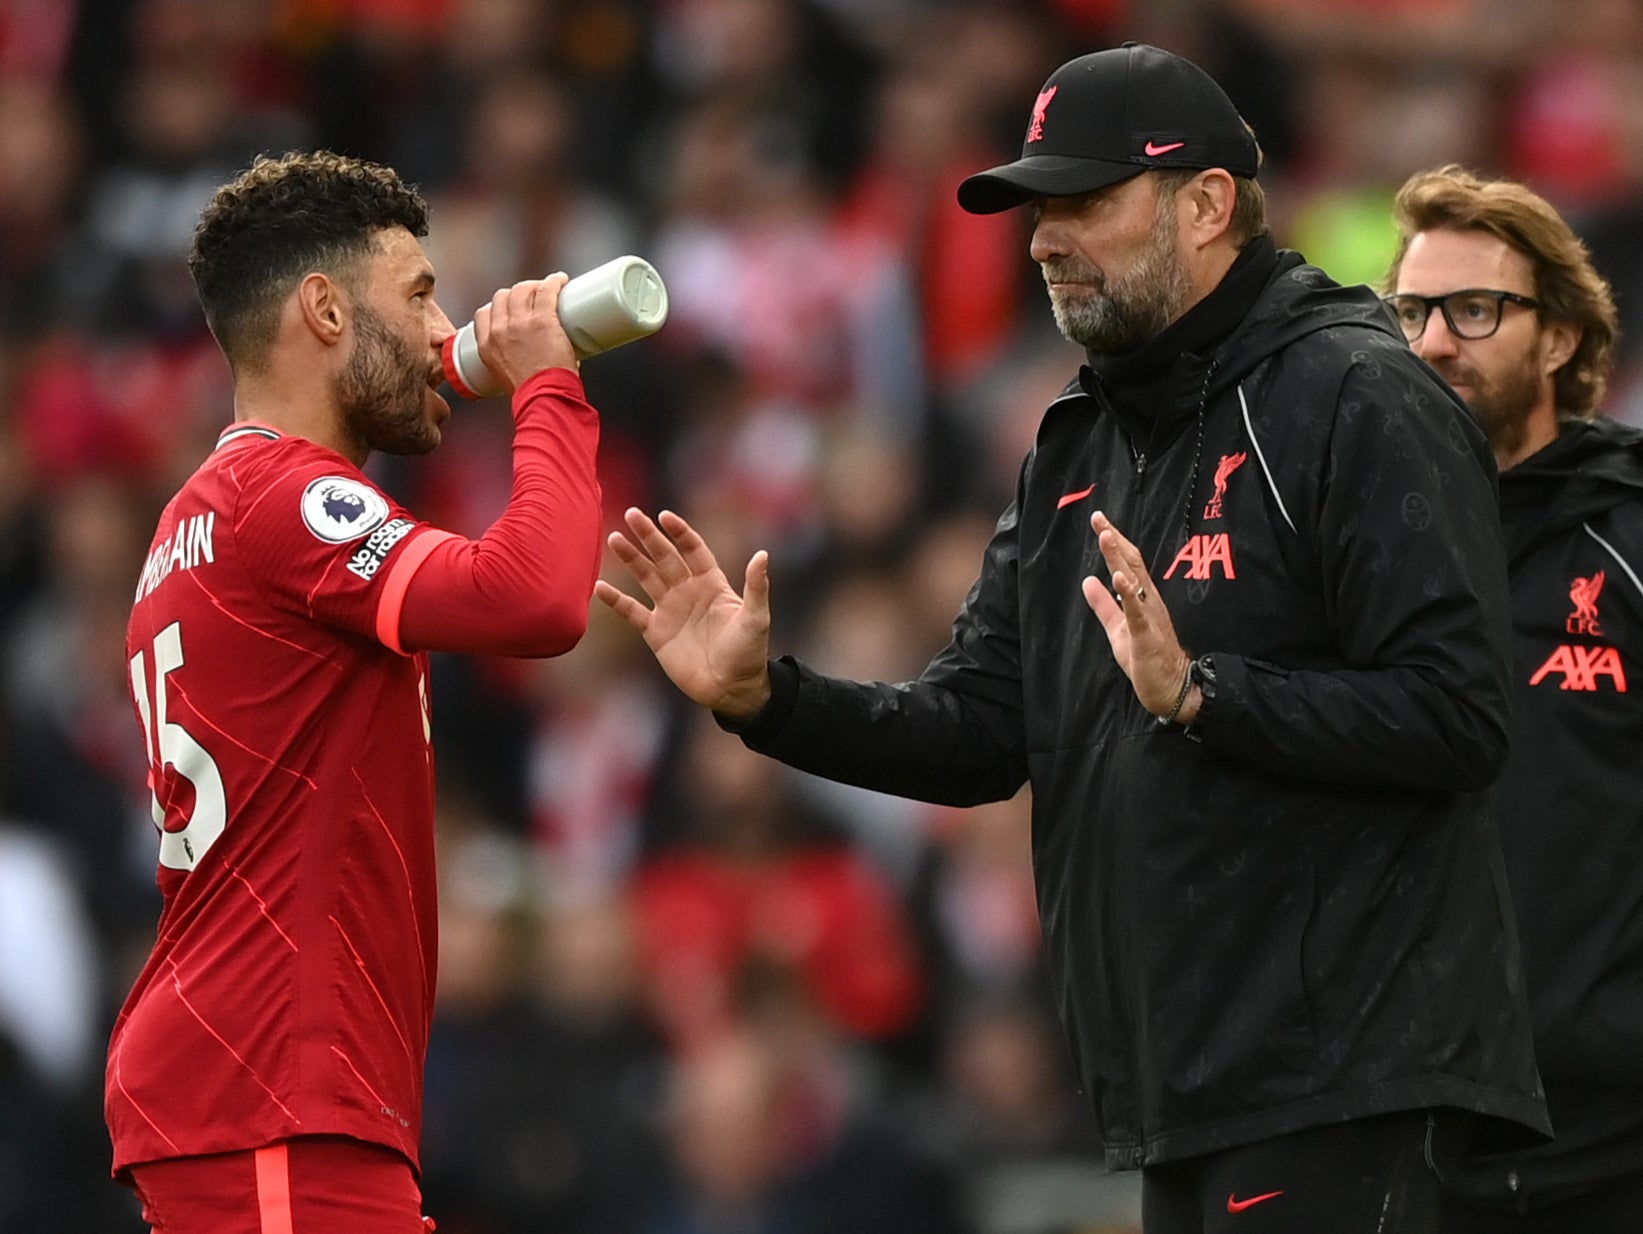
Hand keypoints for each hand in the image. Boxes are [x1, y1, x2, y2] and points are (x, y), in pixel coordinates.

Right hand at [473, 275, 578, 390]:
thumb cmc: (531, 395)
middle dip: (517, 293)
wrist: (543, 399)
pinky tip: (561, 280)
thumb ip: (514, 367)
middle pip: (503, 296)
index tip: (511, 308)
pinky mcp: (542, 319)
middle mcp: (499, 330)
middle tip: (533, 297)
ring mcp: (520, 322)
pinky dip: (554, 282)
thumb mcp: (506, 379)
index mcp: (486, 345)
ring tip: (548, 288)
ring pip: (523, 289)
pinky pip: (546, 290)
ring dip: (535, 285)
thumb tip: (539, 362)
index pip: (484, 313)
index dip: (498, 306)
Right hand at [593, 508, 774, 719]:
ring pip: (646, 577)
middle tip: (632, 514)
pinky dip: (616, 600)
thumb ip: (756, 586)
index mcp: (712, 583)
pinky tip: (600, 587)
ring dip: (631, 558)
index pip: (693, 549)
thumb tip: (763, 554)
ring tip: (614, 539)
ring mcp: (670, 610)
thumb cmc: (749, 652)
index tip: (665, 516)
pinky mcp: (656, 632)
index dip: (680, 532)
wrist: (731, 689)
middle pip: (665, 557)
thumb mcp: (756, 618)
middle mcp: (688, 591)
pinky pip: (632, 611)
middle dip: (649, 536)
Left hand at [1081, 510, 1195, 721]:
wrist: (1172, 686)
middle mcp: (1149, 601)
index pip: (1127, 563)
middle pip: (1132, 564)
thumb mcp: (1118, 628)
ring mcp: (1149, 616)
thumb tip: (1088, 580)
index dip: (1114, 542)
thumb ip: (1104, 604)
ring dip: (1119, 558)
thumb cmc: (1147, 658)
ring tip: (1106, 536)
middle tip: (1100, 518)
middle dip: (1115, 540)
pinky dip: (1128, 593)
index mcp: (1142, 598)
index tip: (1100, 521)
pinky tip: (1118, 578)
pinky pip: (1137, 611)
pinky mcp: (1147, 634)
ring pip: (1134, 581)